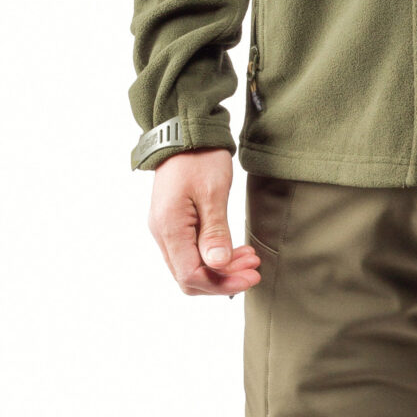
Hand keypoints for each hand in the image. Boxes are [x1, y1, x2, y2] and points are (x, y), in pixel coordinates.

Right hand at [147, 148, 260, 294]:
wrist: (186, 133)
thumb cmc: (200, 158)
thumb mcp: (213, 193)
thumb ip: (215, 232)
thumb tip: (218, 265)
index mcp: (170, 227)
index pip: (191, 275)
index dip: (221, 283)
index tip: (250, 277)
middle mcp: (163, 233)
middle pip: (189, 277)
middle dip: (223, 279)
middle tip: (253, 269)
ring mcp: (166, 230)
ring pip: (190, 267)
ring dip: (221, 269)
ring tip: (249, 258)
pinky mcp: (174, 224)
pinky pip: (191, 253)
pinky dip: (213, 257)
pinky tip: (235, 250)